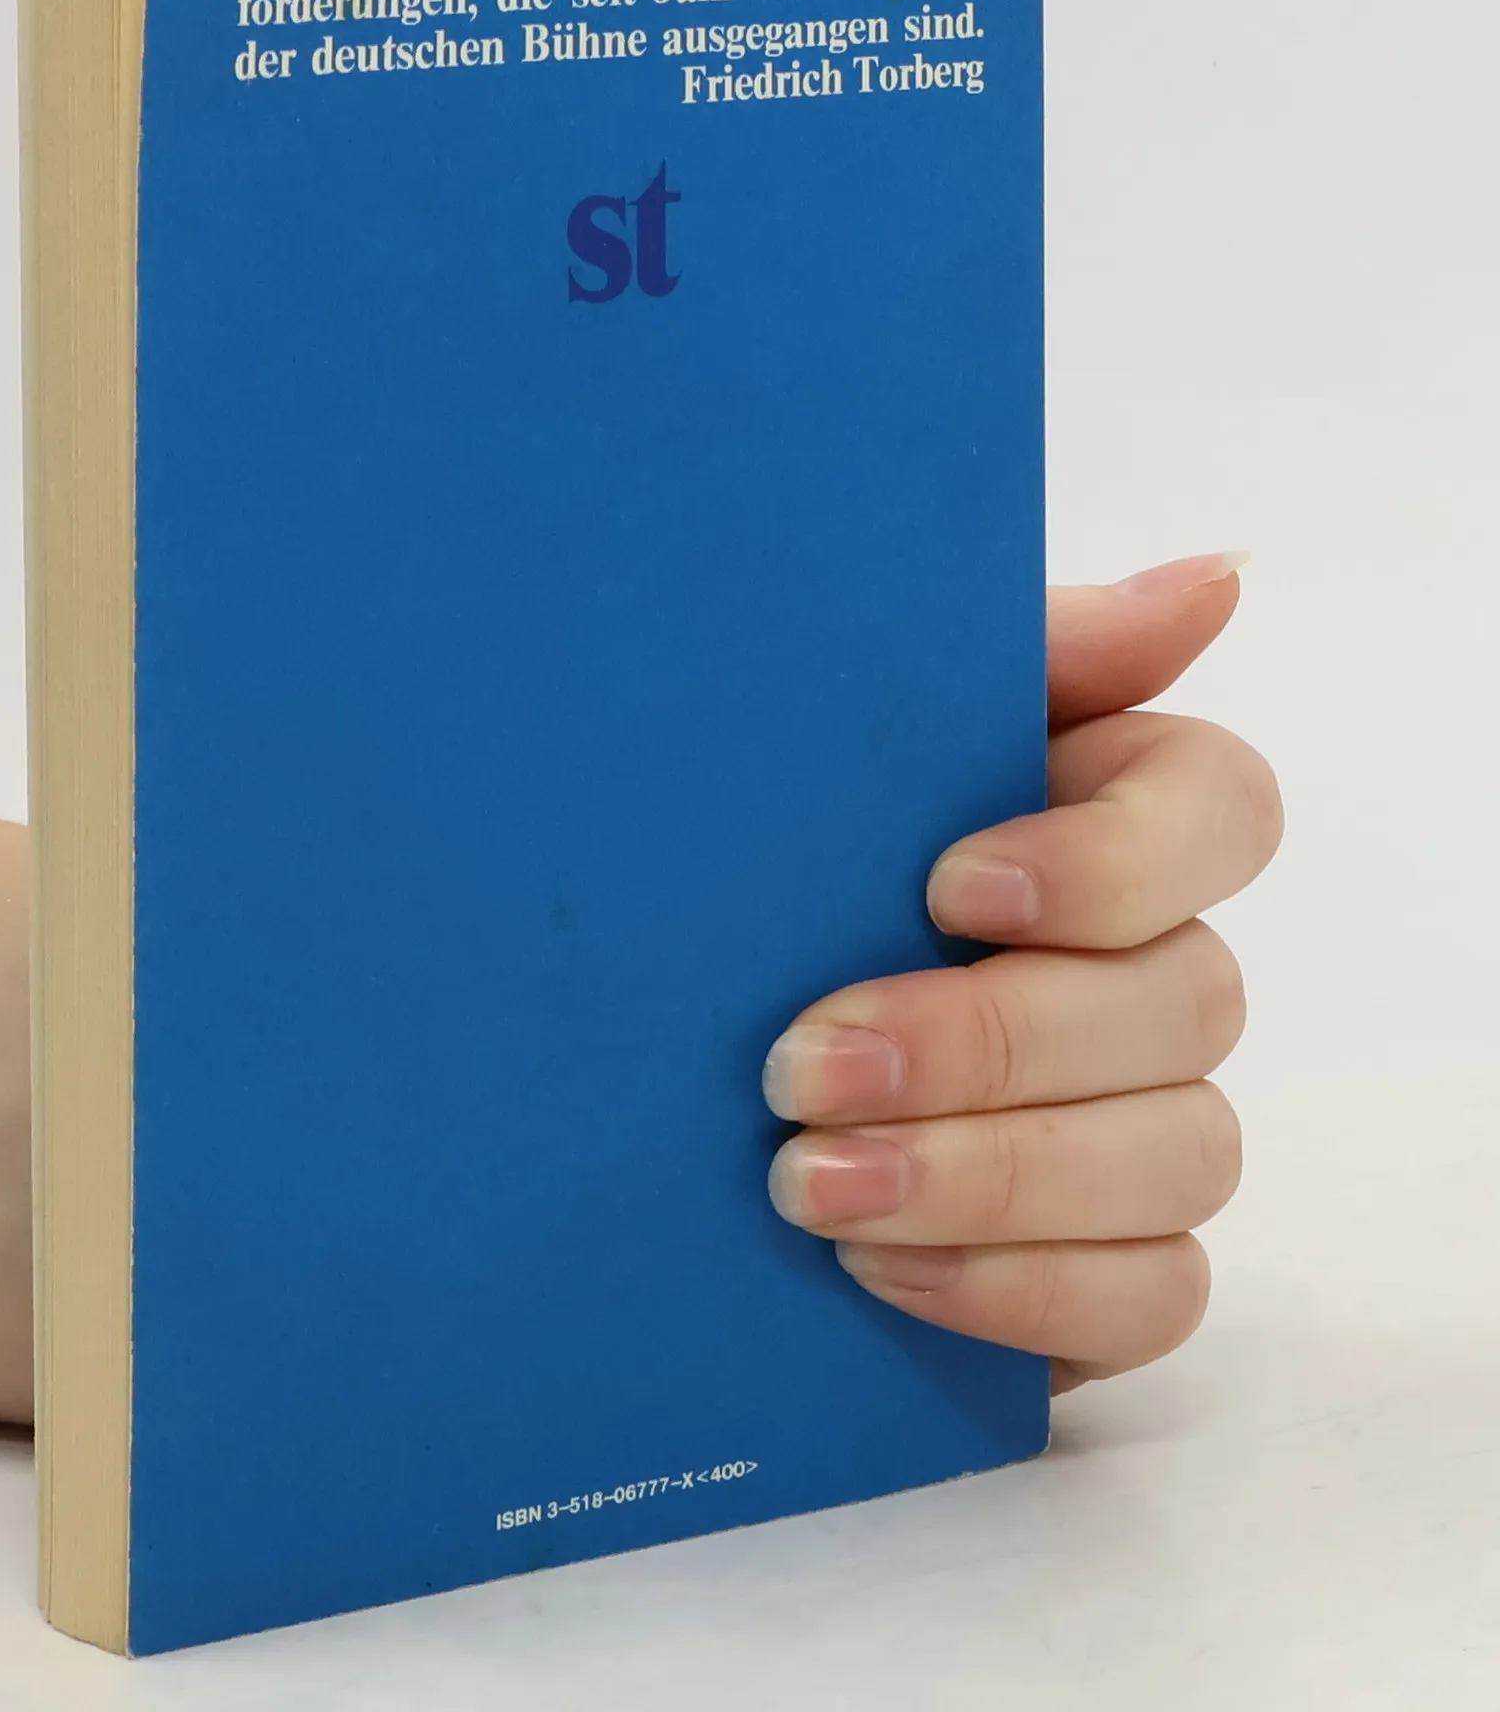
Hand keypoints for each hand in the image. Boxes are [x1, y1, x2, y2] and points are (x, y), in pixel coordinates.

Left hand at [763, 554, 1281, 1392]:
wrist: (653, 1058)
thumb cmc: (769, 861)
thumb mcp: (843, 740)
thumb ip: (1019, 655)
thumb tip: (1213, 579)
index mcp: (1103, 819)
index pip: (1219, 806)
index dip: (1114, 855)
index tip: (945, 884)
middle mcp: (1152, 966)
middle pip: (1188, 1000)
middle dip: (989, 1042)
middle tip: (800, 1067)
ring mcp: (1144, 1119)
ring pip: (1179, 1156)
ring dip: (990, 1176)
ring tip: (806, 1186)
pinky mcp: (1108, 1258)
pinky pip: (1151, 1294)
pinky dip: (1017, 1288)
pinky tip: (875, 1271)